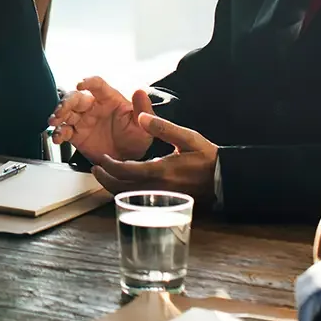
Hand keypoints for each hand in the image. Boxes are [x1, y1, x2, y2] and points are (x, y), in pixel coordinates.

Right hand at [49, 77, 155, 161]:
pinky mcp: (77, 135)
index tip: (81, 84)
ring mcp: (83, 120)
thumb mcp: (143, 125)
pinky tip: (57, 138)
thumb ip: (142, 109)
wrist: (129, 159)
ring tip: (53, 122)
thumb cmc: (137, 138)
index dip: (88, 82)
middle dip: (66, 102)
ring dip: (58, 115)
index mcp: (109, 99)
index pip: (97, 85)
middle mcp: (93, 107)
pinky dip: (58, 133)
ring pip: (66, 112)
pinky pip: (64, 131)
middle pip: (76, 97)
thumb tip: (140, 91)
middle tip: (61, 111)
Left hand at [91, 113, 219, 203]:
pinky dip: (127, 194)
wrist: (225, 180)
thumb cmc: (207, 157)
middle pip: (123, 188)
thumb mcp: (187, 137)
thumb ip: (164, 128)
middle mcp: (158, 188)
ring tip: (105, 177)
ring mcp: (161, 198)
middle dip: (106, 179)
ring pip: (130, 197)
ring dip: (114, 188)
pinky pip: (140, 201)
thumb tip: (141, 117)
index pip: (127, 171)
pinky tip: (124, 185)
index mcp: (161, 170)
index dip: (110, 166)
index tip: (100, 159)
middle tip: (95, 170)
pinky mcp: (165, 203)